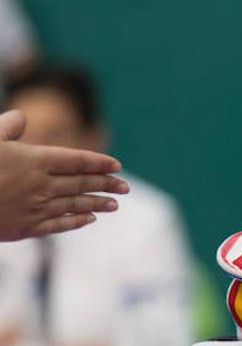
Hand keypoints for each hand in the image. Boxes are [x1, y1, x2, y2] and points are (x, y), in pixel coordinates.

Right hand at [0, 109, 128, 240]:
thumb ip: (7, 128)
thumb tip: (22, 118)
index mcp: (33, 160)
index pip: (76, 160)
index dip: (98, 162)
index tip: (116, 165)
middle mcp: (40, 185)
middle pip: (82, 184)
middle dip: (106, 184)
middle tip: (125, 186)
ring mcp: (35, 208)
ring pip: (75, 205)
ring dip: (97, 204)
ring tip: (115, 204)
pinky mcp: (26, 228)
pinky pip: (59, 225)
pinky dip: (76, 221)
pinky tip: (89, 219)